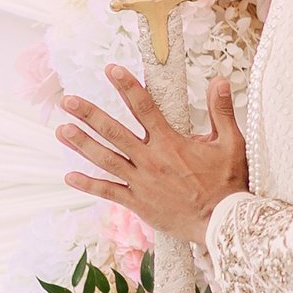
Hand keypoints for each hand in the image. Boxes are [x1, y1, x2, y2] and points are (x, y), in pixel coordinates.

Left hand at [59, 69, 247, 249]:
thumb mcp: (231, 143)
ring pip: (105, 159)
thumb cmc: (227, 183)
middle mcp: (151, 160)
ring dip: (82, 144)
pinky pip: (109, 192)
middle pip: (114, 131)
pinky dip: (88, 184)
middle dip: (89, 114)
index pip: (144, 107)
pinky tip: (69, 176)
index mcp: (170, 142)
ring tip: (61, 129)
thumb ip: (221, 111)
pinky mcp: (138, 203)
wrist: (221, 222)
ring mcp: (141, 182)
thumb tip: (219, 81)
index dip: (127, 86)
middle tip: (68, 100)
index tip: (111, 70)